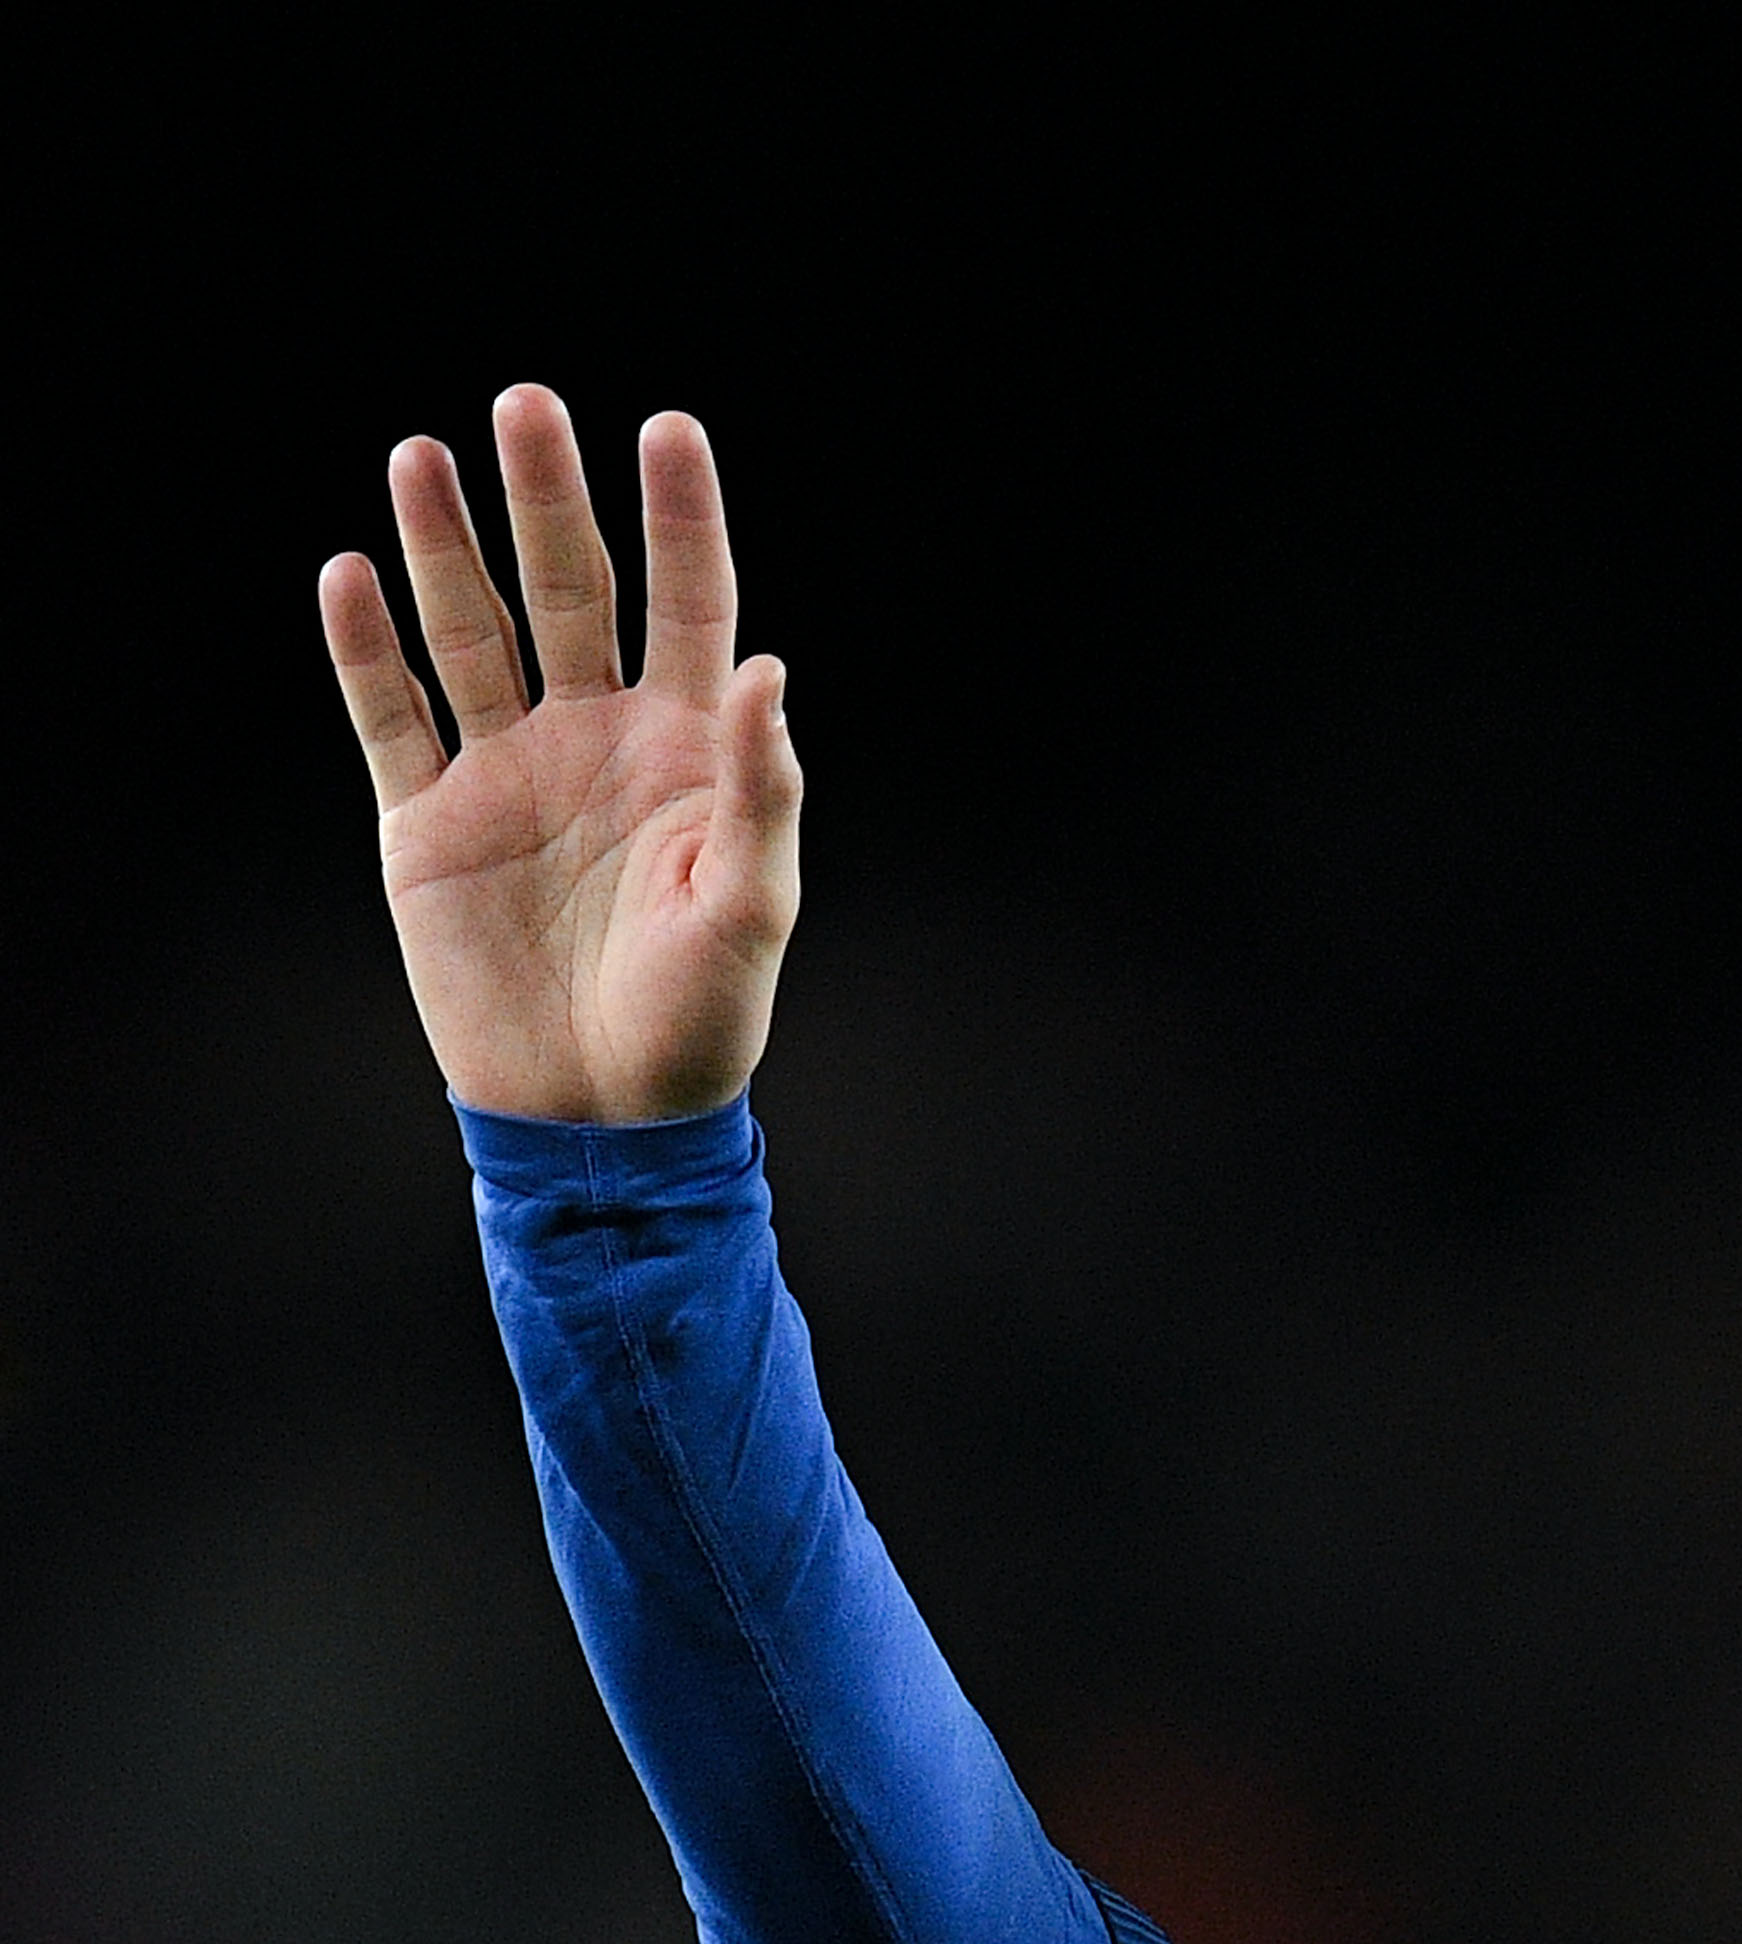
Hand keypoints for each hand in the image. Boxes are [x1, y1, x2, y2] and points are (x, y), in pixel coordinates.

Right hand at [319, 387, 800, 1123]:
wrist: (603, 1117)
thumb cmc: (701, 1021)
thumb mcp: (753, 905)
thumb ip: (760, 788)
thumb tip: (766, 671)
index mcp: (687, 751)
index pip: (688, 606)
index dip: (679, 519)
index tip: (668, 427)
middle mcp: (596, 740)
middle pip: (570, 591)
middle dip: (548, 501)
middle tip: (526, 403)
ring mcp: (507, 773)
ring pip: (472, 632)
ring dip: (446, 546)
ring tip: (421, 455)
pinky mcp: (428, 823)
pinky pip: (389, 718)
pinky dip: (366, 651)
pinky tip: (350, 574)